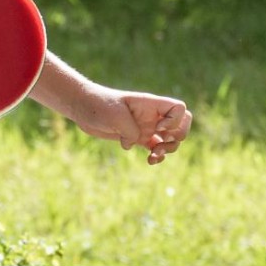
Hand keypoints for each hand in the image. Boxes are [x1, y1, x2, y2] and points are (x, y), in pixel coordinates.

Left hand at [74, 89, 192, 165]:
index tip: (156, 128)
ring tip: (154, 155)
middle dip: (178, 137)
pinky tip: (150, 161)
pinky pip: (156, 149)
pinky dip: (157, 156)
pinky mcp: (137, 138)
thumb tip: (134, 144)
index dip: (174, 121)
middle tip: (161, 142)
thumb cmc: (99, 106)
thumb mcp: (116, 117)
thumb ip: (131, 130)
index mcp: (150, 104)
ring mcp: (146, 127)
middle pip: (182, 124)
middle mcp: (152, 115)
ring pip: (171, 139)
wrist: (83, 108)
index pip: (179, 108)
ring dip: (168, 149)